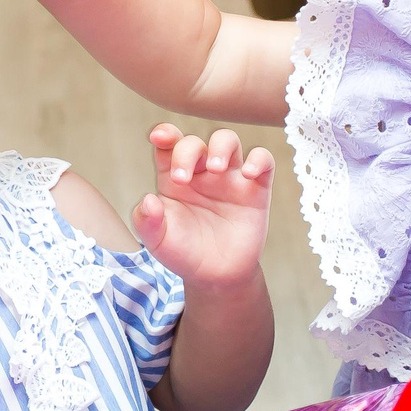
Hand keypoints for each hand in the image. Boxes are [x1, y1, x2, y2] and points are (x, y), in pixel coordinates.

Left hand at [133, 124, 273, 290]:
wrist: (215, 276)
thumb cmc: (184, 253)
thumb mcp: (157, 241)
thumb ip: (146, 221)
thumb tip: (149, 200)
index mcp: (174, 177)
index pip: (168, 145)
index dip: (164, 134)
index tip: (159, 137)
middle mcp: (201, 172)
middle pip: (195, 142)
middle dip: (187, 151)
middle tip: (183, 179)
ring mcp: (229, 178)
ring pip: (228, 141)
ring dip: (221, 146)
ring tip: (216, 168)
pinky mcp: (256, 189)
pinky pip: (264, 161)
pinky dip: (259, 160)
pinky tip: (249, 174)